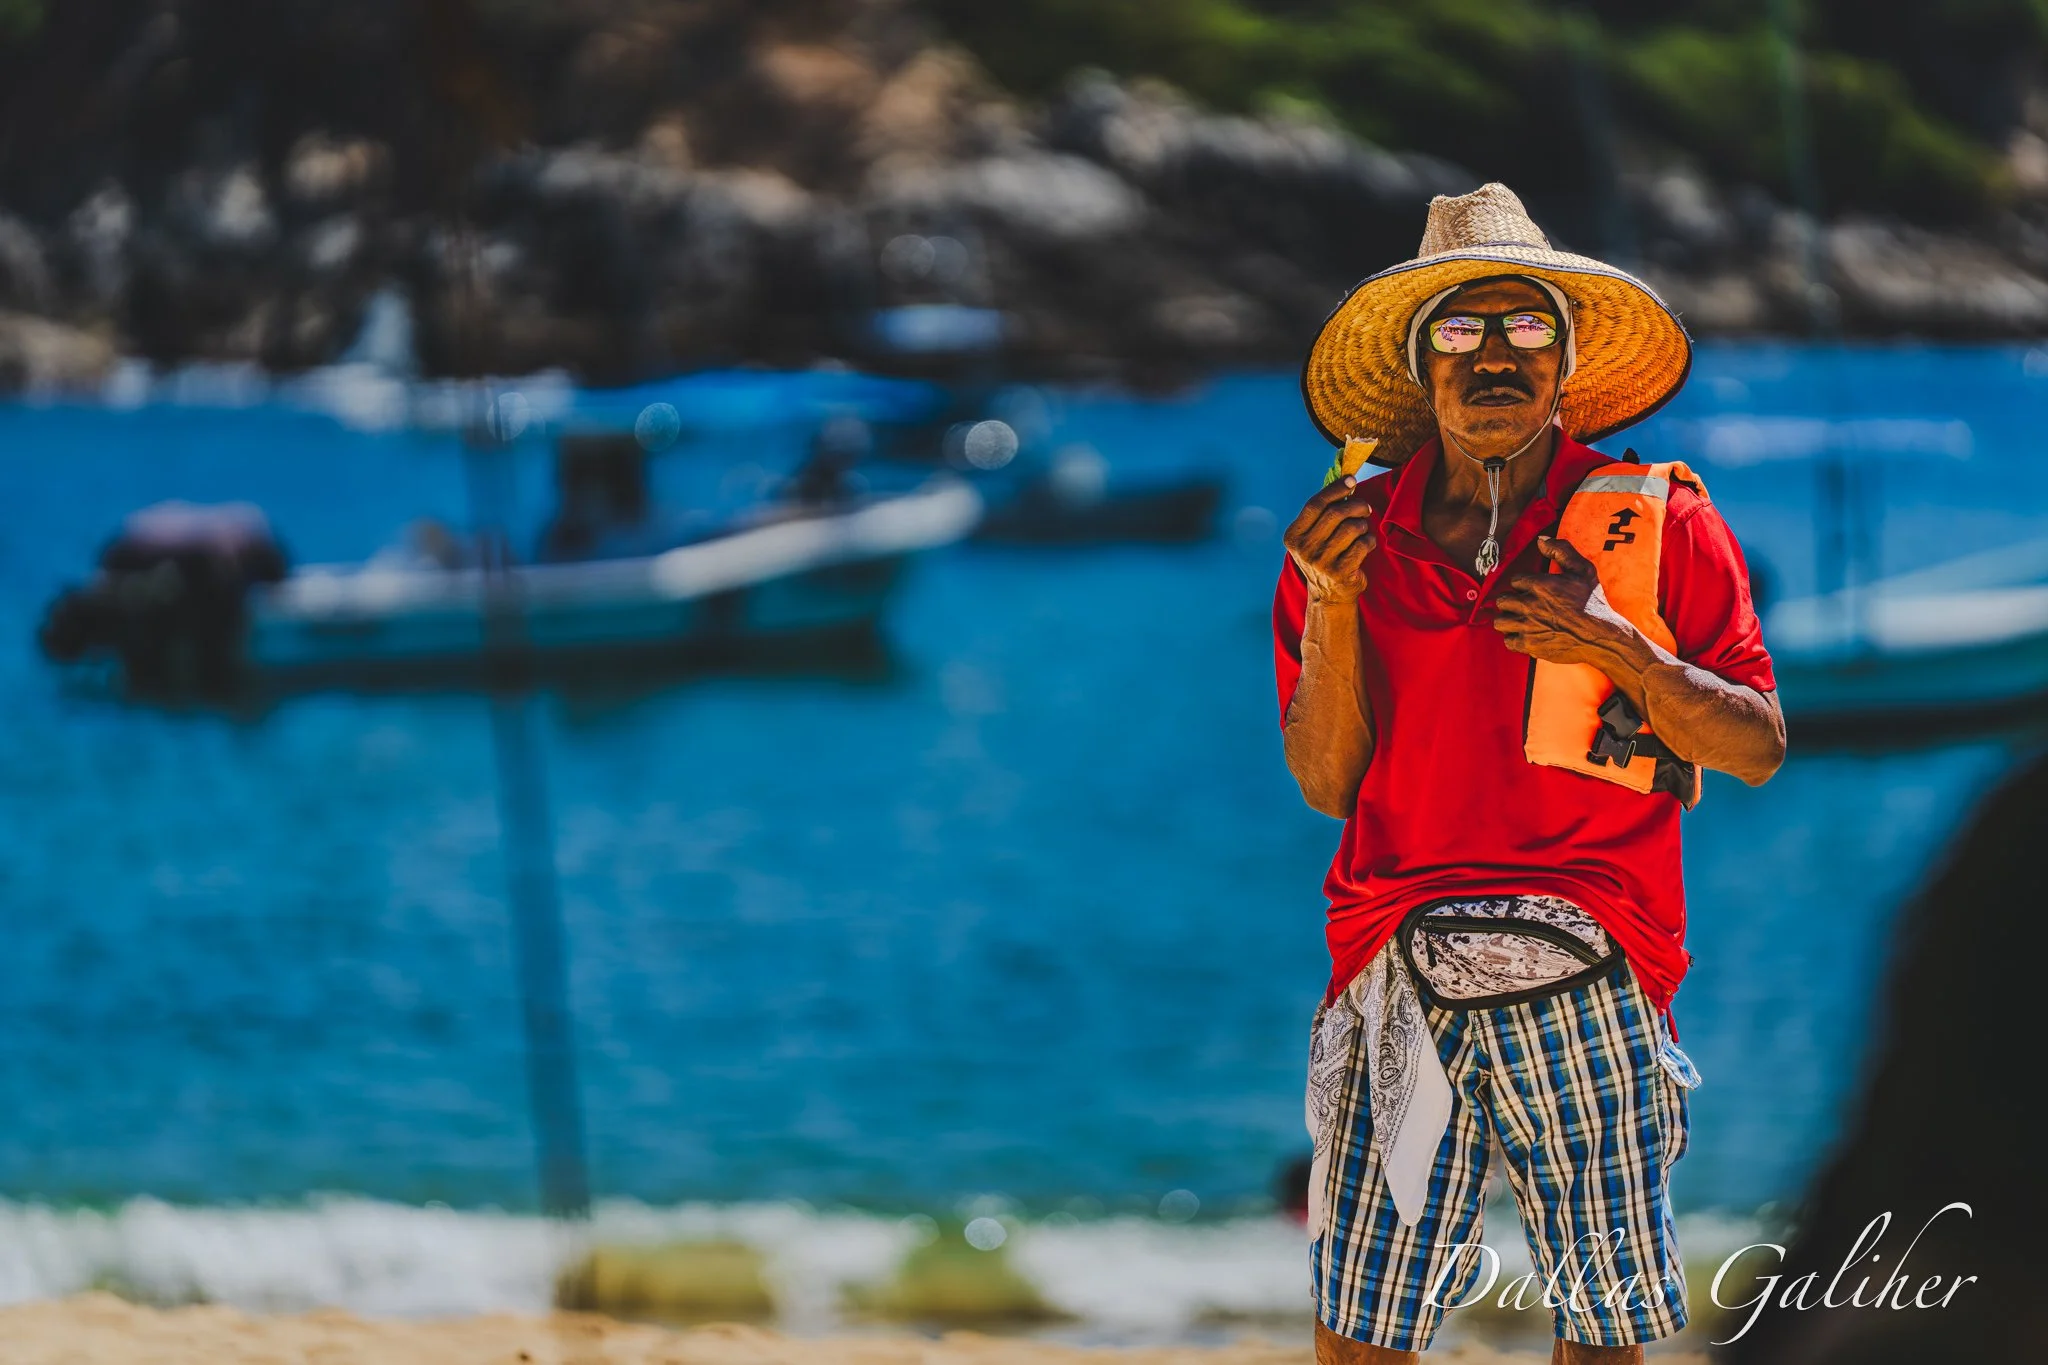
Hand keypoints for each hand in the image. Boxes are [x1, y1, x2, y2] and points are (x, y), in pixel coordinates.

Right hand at [1284, 477, 1376, 599]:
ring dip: (1363, 525)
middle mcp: (1303, 549)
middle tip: (1365, 508)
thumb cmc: (1325, 556)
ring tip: (1362, 530)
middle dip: (1356, 506)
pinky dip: (1369, 541)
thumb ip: (1324, 512)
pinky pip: (1362, 545)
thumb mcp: (1314, 536)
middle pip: (1336, 513)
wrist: (1329, 595)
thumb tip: (1347, 481)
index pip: (1315, 505)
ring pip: (1352, 528)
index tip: (1352, 480)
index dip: (1335, 489)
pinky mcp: (1339, 573)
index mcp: (1293, 536)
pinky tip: (1366, 545)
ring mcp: (1321, 562)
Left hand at [1491, 536, 1633, 662]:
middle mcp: (1529, 605)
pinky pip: (1508, 641)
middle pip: (1502, 600)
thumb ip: (1561, 551)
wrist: (1602, 636)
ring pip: (1500, 621)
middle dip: (1512, 601)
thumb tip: (1541, 540)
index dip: (1525, 585)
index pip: (1515, 580)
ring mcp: (1528, 627)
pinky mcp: (1529, 645)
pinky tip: (1526, 635)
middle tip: (1524, 605)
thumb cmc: (1593, 602)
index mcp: (1540, 585)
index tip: (1535, 590)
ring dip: (1509, 620)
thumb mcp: (1583, 570)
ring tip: (1521, 619)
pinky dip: (1514, 639)